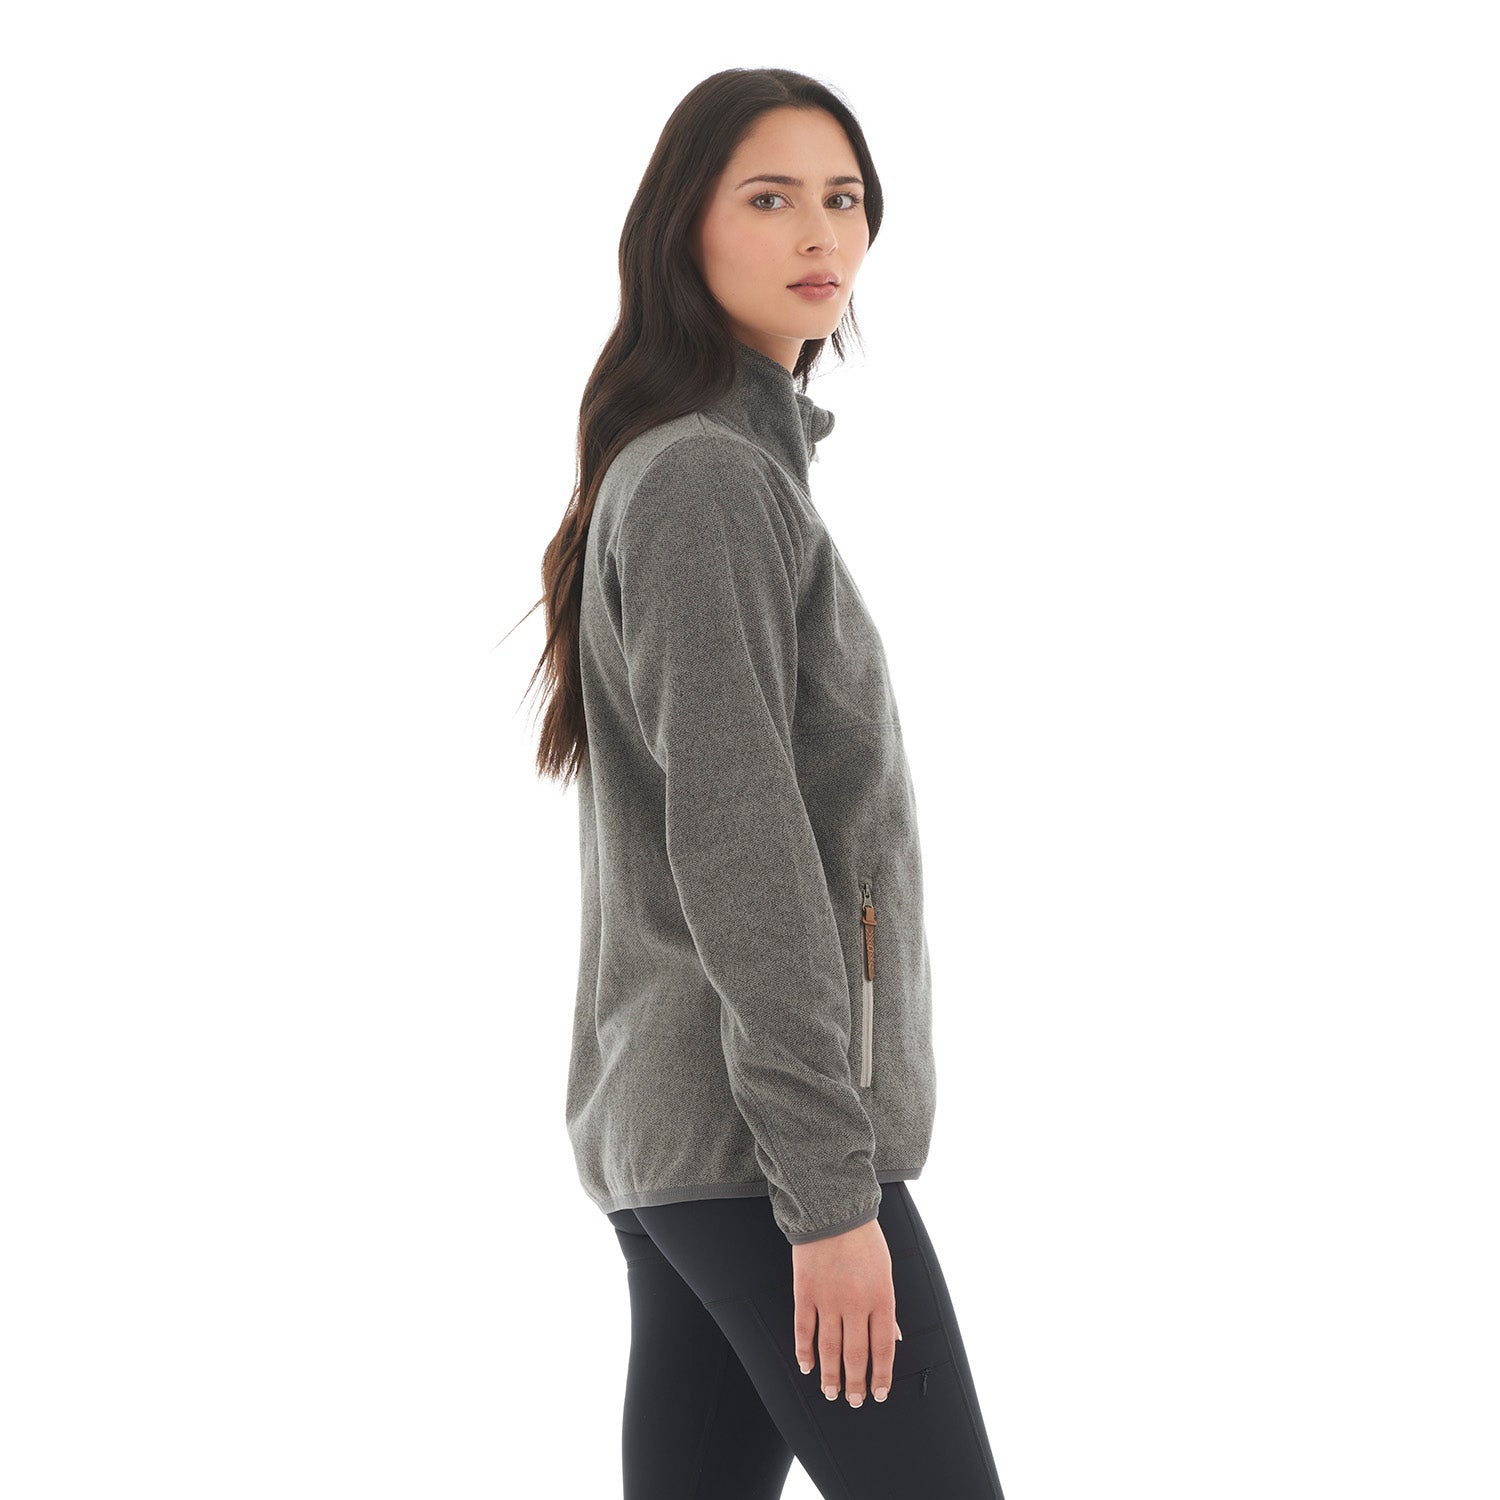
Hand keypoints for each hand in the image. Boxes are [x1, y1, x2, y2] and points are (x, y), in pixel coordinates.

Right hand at [791, 1217, 903, 1405]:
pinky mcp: (805, 1292)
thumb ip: (888, 1307)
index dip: (881, 1376)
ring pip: (829, 1349)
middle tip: (854, 1402)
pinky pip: (804, 1330)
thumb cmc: (864, 1239)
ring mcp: (828, 1299)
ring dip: (830, 1375)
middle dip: (856, 1383)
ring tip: (831, 1393)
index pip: (883, 1349)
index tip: (878, 1395)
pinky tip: (806, 1367)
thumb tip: (896, 1339)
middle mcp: (856, 1304)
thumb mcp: (886, 1271)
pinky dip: (804, 1352)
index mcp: (882, 1298)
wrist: (833, 1210)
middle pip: (856, 1355)